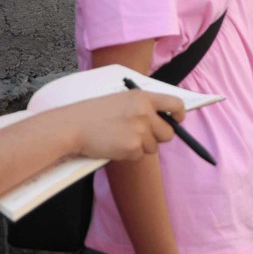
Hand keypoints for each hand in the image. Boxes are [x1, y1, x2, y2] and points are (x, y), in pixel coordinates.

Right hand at [60, 90, 185, 161]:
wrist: (73, 126)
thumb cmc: (93, 113)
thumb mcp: (121, 100)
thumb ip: (142, 106)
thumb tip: (163, 119)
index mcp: (142, 97)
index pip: (175, 104)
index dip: (179, 115)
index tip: (177, 120)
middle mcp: (145, 113)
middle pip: (168, 133)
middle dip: (158, 137)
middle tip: (143, 136)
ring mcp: (139, 131)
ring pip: (153, 147)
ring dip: (141, 146)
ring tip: (120, 137)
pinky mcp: (132, 148)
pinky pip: (139, 156)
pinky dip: (129, 154)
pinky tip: (114, 145)